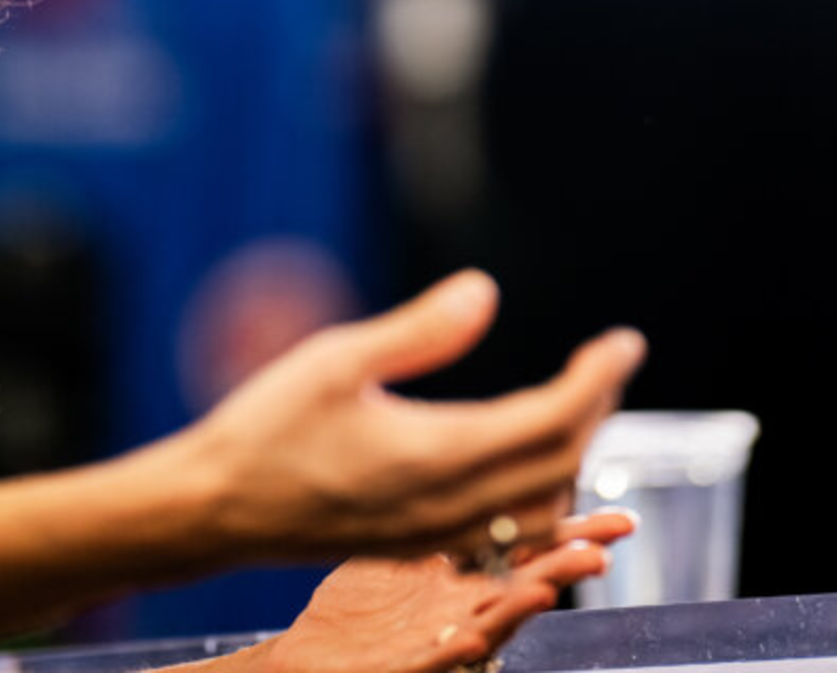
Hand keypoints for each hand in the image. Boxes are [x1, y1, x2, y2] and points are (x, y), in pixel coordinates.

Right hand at [181, 270, 644, 561]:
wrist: (211, 510)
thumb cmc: (264, 427)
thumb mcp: (336, 359)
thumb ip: (419, 329)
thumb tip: (486, 291)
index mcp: (437, 455)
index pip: (554, 421)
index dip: (600, 380)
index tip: (626, 342)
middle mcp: (449, 506)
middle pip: (562, 465)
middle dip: (597, 410)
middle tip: (608, 363)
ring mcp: (435, 535)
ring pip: (541, 504)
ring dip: (575, 454)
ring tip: (581, 401)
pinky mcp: (418, 546)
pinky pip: (509, 530)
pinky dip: (543, 495)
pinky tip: (537, 468)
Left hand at [257, 513, 635, 672]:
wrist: (306, 662)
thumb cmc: (354, 615)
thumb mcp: (406, 559)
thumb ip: (445, 527)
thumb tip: (483, 477)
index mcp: (464, 585)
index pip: (529, 554)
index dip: (573, 537)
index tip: (619, 520)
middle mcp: (461, 614)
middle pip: (523, 588)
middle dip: (564, 568)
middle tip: (604, 549)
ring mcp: (434, 643)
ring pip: (489, 626)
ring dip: (521, 607)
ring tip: (551, 586)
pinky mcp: (401, 667)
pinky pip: (431, 661)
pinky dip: (454, 650)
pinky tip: (469, 634)